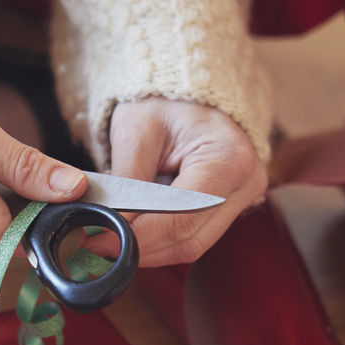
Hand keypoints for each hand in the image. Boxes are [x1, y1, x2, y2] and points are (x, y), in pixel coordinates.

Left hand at [85, 97, 266, 265]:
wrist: (186, 95)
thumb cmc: (161, 103)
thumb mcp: (135, 134)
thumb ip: (126, 187)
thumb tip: (109, 230)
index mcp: (228, 158)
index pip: (180, 218)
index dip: (138, 238)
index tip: (99, 241)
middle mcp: (245, 183)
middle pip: (189, 240)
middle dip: (142, 248)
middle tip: (99, 246)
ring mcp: (242, 198)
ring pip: (191, 245)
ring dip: (149, 248)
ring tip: (112, 237)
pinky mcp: (230, 207)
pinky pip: (192, 236)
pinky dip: (160, 239)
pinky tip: (134, 231)